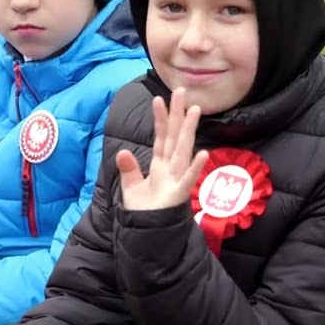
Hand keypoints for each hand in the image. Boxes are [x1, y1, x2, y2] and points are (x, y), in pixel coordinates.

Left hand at [116, 87, 207, 211]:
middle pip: (174, 136)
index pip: (160, 136)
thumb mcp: (131, 186)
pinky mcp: (179, 193)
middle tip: (181, 91)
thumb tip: (122, 152)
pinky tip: (202, 153)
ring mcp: (176, 178)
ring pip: (183, 150)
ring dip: (188, 131)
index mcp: (159, 164)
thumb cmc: (145, 210)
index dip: (160, 118)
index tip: (159, 98)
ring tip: (194, 110)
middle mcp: (170, 167)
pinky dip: (195, 167)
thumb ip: (129, 168)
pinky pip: (188, 179)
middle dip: (177, 114)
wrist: (149, 233)